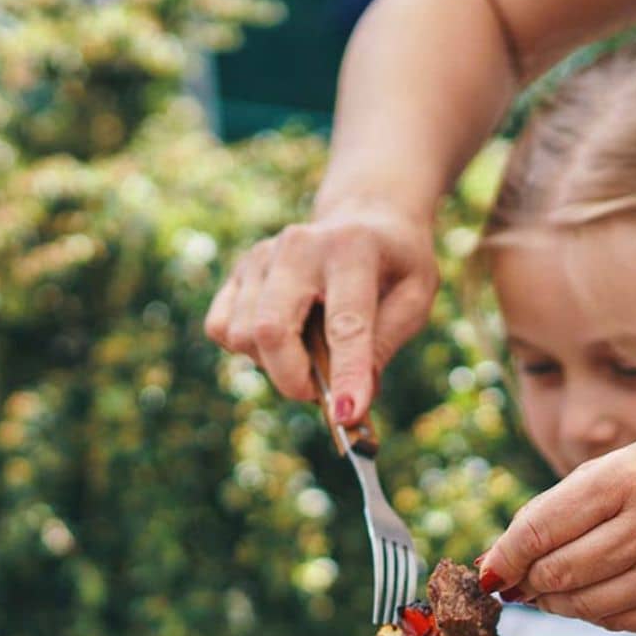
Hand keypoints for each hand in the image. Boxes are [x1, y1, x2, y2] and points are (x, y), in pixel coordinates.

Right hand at [203, 202, 438, 419]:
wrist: (365, 219)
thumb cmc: (395, 266)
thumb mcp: (415, 298)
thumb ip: (384, 345)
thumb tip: (346, 402)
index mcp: (353, 248)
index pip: (345, 323)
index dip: (345, 374)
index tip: (345, 416)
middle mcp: (299, 246)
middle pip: (270, 329)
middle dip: (292, 378)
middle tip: (319, 391)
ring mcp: (261, 256)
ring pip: (242, 336)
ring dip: (274, 364)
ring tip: (307, 353)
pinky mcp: (239, 271)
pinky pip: (220, 328)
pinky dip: (246, 350)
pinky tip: (280, 339)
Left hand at [479, 432, 635, 632]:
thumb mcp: (624, 463)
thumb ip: (559, 506)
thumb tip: (496, 561)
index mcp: (628, 478)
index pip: (540, 531)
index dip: (503, 557)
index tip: (489, 571)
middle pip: (556, 574)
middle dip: (528, 581)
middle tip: (524, 578)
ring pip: (582, 606)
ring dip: (556, 601)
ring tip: (558, 586)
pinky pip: (616, 623)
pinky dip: (596, 612)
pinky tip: (602, 590)